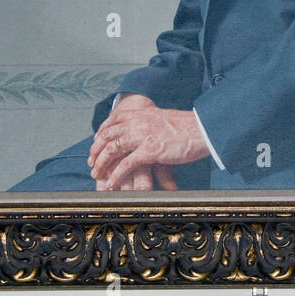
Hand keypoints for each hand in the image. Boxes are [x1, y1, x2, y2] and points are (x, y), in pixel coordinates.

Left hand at [88, 103, 209, 189]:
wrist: (203, 129)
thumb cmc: (188, 126)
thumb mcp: (163, 118)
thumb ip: (150, 122)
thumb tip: (144, 130)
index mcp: (141, 112)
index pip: (112, 120)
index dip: (101, 133)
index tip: (96, 143)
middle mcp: (138, 122)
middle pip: (107, 135)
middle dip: (96, 150)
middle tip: (91, 161)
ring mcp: (142, 136)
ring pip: (112, 149)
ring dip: (101, 164)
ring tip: (97, 174)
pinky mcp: (149, 151)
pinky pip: (125, 165)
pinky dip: (115, 176)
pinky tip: (111, 183)